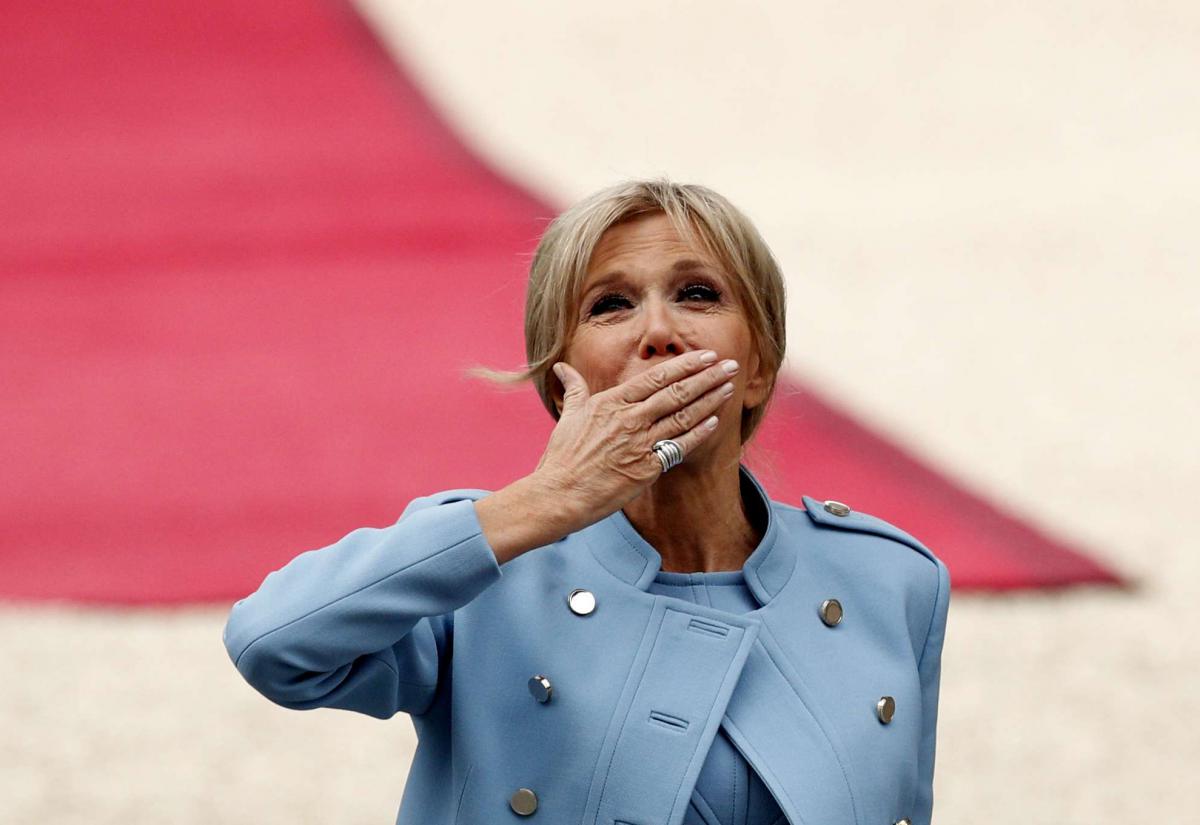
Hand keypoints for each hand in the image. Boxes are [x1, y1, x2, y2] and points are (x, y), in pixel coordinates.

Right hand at [533, 350, 738, 528]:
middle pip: (676, 392)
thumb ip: (574, 388)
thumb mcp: (568, 416)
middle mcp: (630, 419)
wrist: (560, 494)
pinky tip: (715, 421)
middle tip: (730, 365)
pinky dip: (699, 433)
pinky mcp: (647, 468)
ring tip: (728, 387)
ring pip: (683, 416)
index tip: (706, 356)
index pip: (656, 377)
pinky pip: (679, 447)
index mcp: (612, 402)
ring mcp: (640, 444)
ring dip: (710, 400)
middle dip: (707, 377)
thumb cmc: (562, 457)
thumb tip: (562, 368)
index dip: (685, 365)